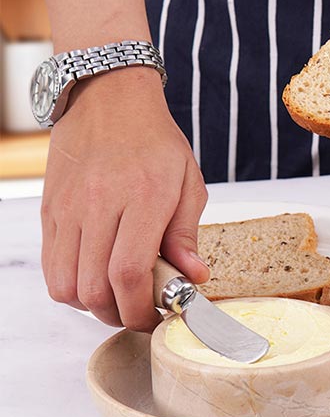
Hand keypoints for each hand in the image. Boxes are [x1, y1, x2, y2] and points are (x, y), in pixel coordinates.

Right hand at [41, 67, 209, 330]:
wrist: (108, 99)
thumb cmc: (155, 140)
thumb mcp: (188, 182)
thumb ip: (187, 234)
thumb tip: (193, 278)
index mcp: (144, 198)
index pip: (130, 273)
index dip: (140, 309)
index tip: (155, 317)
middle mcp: (100, 205)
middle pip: (94, 289)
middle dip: (118, 314)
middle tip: (139, 310)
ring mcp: (68, 210)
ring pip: (66, 285)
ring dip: (92, 304)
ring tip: (116, 295)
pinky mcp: (50, 211)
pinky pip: (50, 266)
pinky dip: (70, 285)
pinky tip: (94, 275)